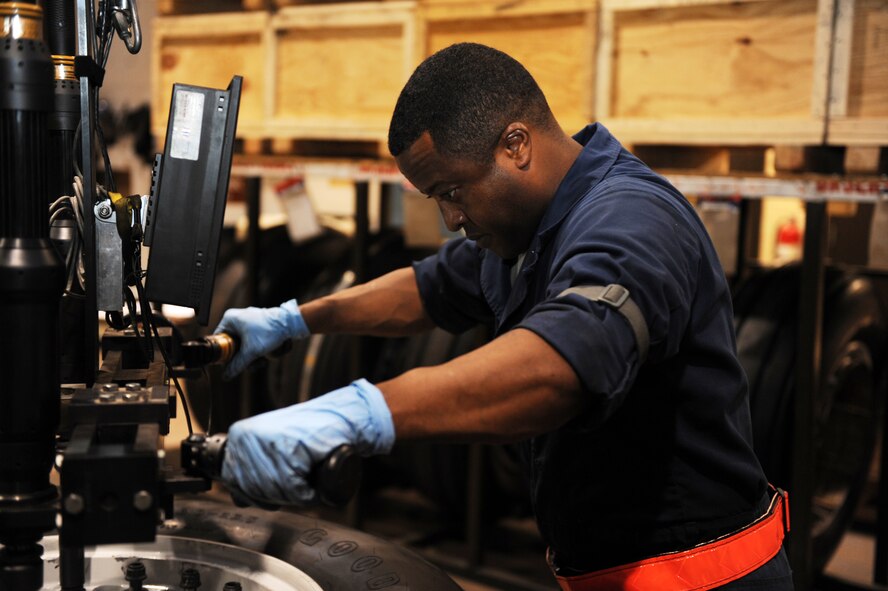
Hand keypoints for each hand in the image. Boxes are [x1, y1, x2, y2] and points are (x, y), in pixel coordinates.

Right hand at [214, 299, 308, 378]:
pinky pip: (254, 342)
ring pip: (245, 346)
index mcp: (230, 319)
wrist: (292, 323)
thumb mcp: (252, 351)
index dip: (225, 355)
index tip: (232, 365)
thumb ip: (238, 365)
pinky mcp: (258, 326)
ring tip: (264, 360)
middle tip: (254, 365)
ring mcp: (248, 322)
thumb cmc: (270, 331)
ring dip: (255, 356)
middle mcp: (237, 319)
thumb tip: (226, 376)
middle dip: (245, 358)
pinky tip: (270, 353)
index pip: (219, 341)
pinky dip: (261, 349)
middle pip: (233, 346)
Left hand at [220, 379, 394, 505]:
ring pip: (274, 492)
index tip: (274, 491)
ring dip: (294, 497)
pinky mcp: (290, 451)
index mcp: (240, 435)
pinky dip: (306, 495)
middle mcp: (248, 437)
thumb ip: (250, 467)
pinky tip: (313, 485)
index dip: (256, 495)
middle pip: (255, 490)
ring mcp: (268, 443)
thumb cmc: (309, 433)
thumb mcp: (271, 445)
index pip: (233, 482)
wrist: (341, 418)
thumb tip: (238, 499)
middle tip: (297, 485)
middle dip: (278, 497)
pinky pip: (293, 490)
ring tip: (306, 481)